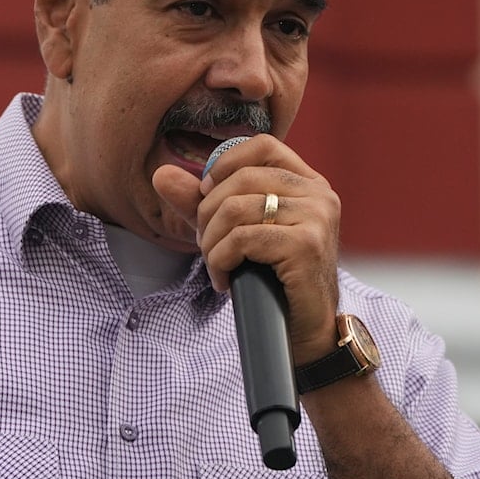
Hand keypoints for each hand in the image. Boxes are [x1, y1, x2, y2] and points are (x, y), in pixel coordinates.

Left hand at [153, 134, 340, 364]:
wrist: (304, 333)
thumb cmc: (271, 280)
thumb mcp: (233, 233)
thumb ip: (199, 202)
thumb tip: (161, 174)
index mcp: (307, 182)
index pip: (262, 145)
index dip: (225, 165)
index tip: (207, 196)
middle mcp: (318, 194)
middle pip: (241, 179)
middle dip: (208, 213)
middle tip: (207, 244)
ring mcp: (317, 218)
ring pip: (236, 209)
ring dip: (212, 242)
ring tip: (216, 265)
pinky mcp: (306, 245)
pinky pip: (242, 239)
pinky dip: (220, 261)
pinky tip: (224, 280)